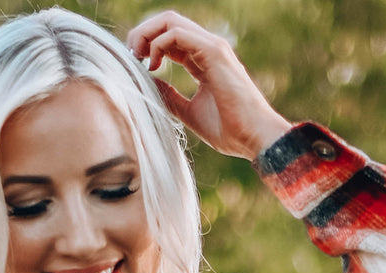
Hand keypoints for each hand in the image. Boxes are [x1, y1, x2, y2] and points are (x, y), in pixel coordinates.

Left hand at [126, 11, 289, 159]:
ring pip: (170, 21)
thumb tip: (149, 86)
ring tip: (137, 58)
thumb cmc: (230, 130)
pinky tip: (153, 65)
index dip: (147, 46)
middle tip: (130, 57)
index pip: (170, 38)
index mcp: (203, 60)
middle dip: (142, 34)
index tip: (134, 66)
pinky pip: (177, 34)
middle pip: (167, 22)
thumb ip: (171, 97)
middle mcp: (207, 48)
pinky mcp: (214, 52)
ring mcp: (212, 47)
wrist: (254, 138)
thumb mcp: (189, 112)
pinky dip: (158, 44)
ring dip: (146, 35)